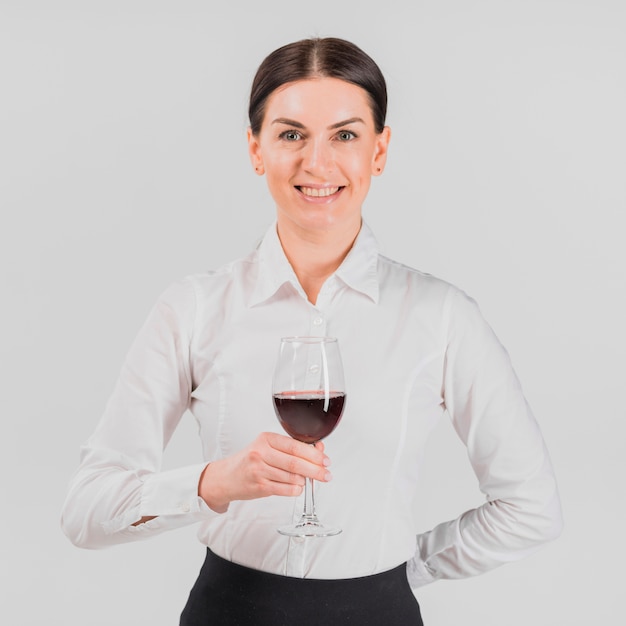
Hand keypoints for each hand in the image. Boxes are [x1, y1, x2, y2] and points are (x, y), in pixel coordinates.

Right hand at [198, 432, 330, 512]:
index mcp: (266, 439)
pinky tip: (299, 488)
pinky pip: (284, 489)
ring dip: (305, 481)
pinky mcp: (259, 487)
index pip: (295, 446)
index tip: (325, 460)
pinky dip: (295, 489)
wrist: (225, 477)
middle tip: (326, 474)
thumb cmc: (249, 461)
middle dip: (315, 470)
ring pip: (291, 477)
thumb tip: (318, 451)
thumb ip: (290, 448)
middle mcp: (261, 453)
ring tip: (311, 481)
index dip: (313, 454)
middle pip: (295, 462)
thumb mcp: (267, 447)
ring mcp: (259, 470)